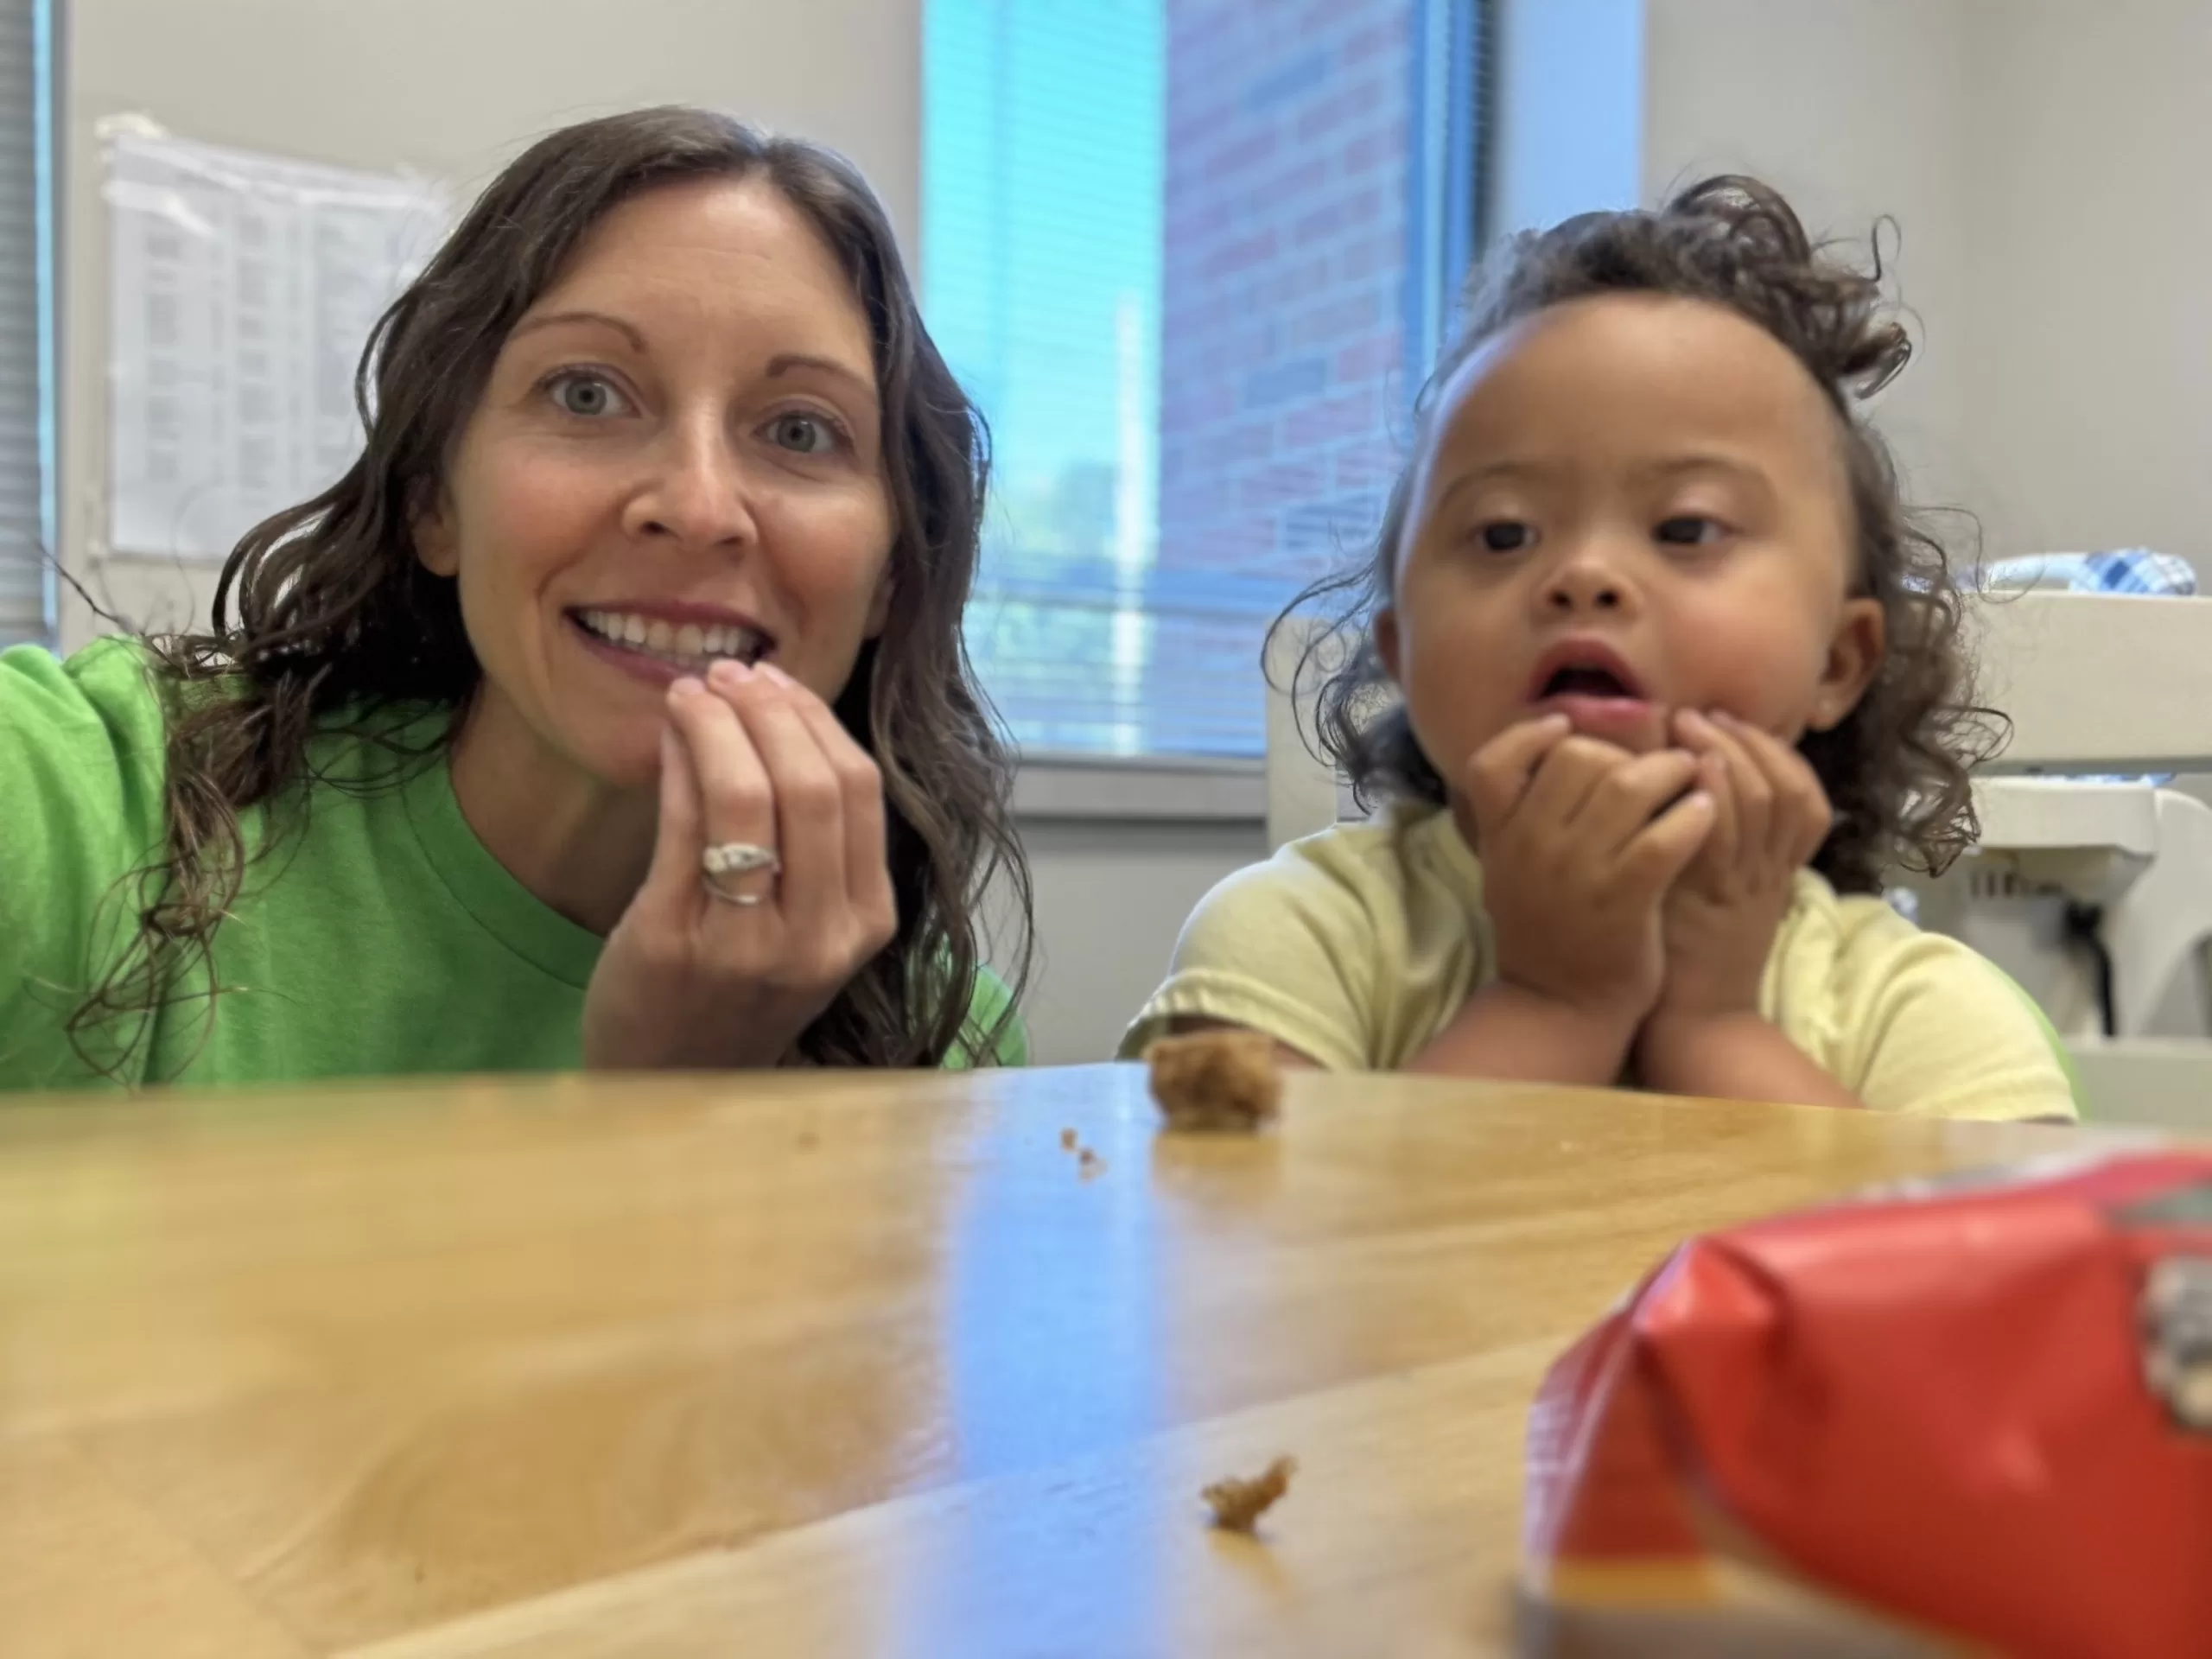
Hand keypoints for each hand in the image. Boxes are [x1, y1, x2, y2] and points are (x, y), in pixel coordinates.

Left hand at [582, 659, 896, 1068]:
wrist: (669, 1086)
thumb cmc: (738, 995)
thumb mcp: (806, 928)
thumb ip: (811, 838)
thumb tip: (774, 708)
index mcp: (864, 925)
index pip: (860, 792)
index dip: (815, 721)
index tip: (776, 683)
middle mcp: (815, 939)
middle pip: (813, 786)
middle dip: (768, 712)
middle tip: (730, 674)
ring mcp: (745, 944)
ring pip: (749, 798)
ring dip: (717, 725)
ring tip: (691, 691)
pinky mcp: (671, 941)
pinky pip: (682, 826)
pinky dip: (675, 761)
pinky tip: (666, 732)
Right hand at [1465, 714, 1715, 1027]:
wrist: (1558, 1007)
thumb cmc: (1547, 931)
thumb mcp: (1512, 871)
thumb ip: (1526, 816)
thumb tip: (1561, 747)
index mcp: (1499, 837)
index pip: (1492, 763)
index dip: (1529, 735)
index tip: (1565, 729)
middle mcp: (1530, 846)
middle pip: (1575, 757)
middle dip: (1623, 750)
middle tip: (1653, 762)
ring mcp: (1576, 872)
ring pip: (1626, 785)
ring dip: (1669, 771)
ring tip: (1689, 777)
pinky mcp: (1623, 899)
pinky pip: (1664, 836)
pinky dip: (1692, 815)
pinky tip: (1704, 812)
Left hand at [1648, 709, 1831, 1023]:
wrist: (1696, 1024)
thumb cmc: (1695, 955)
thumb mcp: (1721, 894)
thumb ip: (1722, 848)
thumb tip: (1697, 790)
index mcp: (1779, 871)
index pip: (1805, 797)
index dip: (1774, 752)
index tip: (1733, 721)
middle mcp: (1772, 873)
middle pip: (1786, 787)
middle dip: (1747, 738)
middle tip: (1704, 710)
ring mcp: (1747, 886)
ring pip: (1762, 801)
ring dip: (1725, 751)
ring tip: (1688, 722)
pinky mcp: (1714, 900)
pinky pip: (1724, 837)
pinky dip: (1711, 794)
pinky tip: (1688, 768)